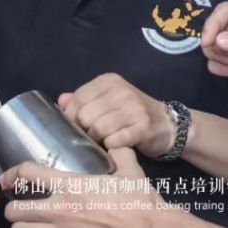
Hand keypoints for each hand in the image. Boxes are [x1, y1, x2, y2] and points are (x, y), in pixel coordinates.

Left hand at [0, 147, 193, 226]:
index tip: (6, 178)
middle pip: (16, 210)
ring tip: (30, 225)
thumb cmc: (140, 202)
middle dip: (14, 209)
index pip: (28, 173)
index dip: (11, 174)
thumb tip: (116, 144)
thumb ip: (119, 154)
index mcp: (72, 185)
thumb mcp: (130, 171)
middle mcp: (60, 210)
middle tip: (19, 208)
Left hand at [59, 73, 174, 158]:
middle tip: (90, 137)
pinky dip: (111, 146)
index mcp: (109, 81)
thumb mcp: (108, 100)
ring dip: (97, 140)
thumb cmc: (132, 113)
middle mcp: (121, 91)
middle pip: (86, 115)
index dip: (70, 116)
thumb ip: (85, 99)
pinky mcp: (142, 127)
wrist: (167, 124)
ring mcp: (133, 108)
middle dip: (83, 130)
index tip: (72, 127)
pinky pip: (114, 140)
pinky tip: (115, 144)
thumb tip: (60, 101)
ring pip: (98, 129)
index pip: (78, 98)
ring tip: (102, 141)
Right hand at [201, 0, 227, 108]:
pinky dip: (217, 66)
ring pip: (214, 45)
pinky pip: (219, 63)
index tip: (209, 42)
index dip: (213, 24)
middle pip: (216, 27)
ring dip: (215, 54)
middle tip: (225, 56)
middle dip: (212, 40)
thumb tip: (218, 41)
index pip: (225, 10)